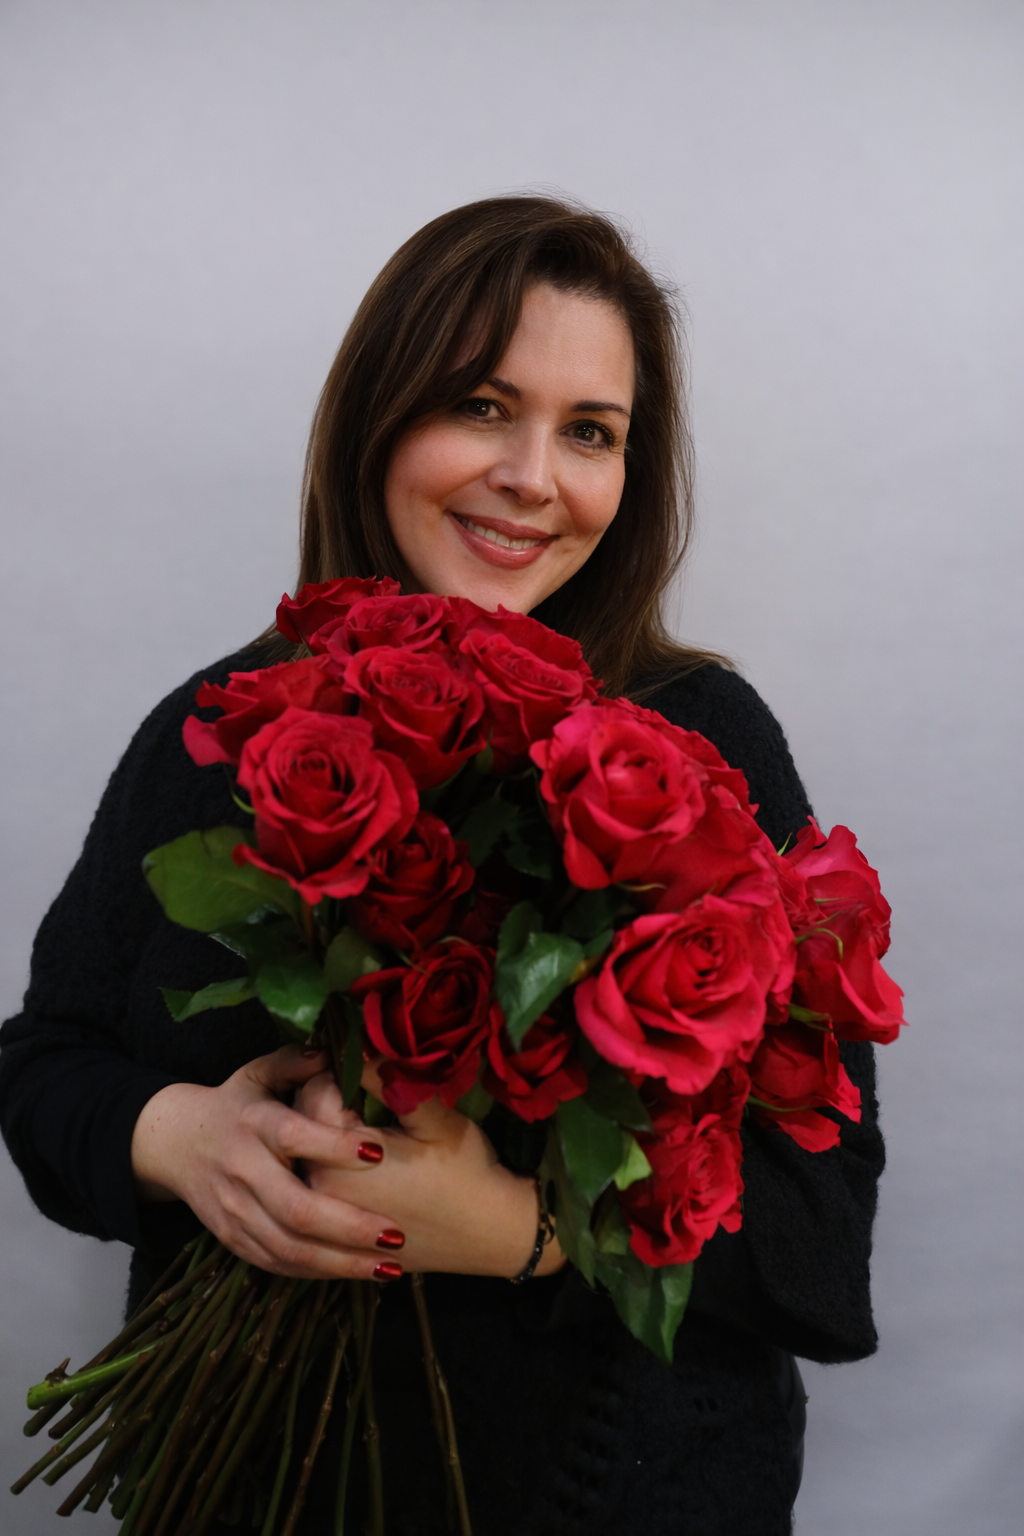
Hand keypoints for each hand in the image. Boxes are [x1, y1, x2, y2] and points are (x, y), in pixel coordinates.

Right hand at [130, 1044, 403, 1280]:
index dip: (334, 1146)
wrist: (173, 1144)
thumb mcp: (257, 1073)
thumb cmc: (234, 1104)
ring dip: (341, 1263)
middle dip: (349, 1226)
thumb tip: (333, 1050)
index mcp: (252, 1124)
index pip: (293, 1137)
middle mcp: (242, 1171)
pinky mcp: (233, 1239)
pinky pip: (277, 1264)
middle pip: (295, 1209)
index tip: (381, 1151)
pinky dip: (317, 1273)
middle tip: (397, 1233)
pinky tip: (355, 1271)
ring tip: (390, 1267)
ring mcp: (235, 1211)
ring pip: (289, 1248)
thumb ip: (294, 1061)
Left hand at [295, 1067, 565, 1279]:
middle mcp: (317, 1190)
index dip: (338, 1067)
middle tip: (365, 1086)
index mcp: (335, 1160)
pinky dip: (327, 1160)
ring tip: (363, 1116)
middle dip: (327, 1095)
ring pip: (305, 1152)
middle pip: (299, 1122)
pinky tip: (360, 1156)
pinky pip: (315, 1181)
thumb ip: (388, 1079)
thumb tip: (357, 1037)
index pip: (311, 1091)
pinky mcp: (335, 1231)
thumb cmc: (466, 1174)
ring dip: (323, 1129)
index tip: (365, 1060)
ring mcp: (324, 1215)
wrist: (490, 1236)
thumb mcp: (433, 1118)